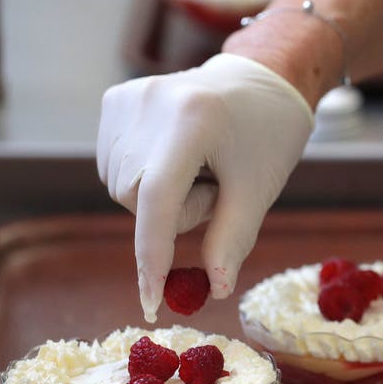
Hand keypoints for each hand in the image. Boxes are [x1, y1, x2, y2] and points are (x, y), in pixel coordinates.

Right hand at [97, 54, 313, 321]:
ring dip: (161, 195)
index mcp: (192, 120)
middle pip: (138, 199)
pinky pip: (115, 167)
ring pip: (122, 188)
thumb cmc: (268, 135)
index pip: (157, 201)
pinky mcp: (113, 101)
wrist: (262, 80)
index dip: (152, 257)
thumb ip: (233, 238)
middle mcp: (149, 103)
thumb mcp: (260, 188)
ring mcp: (126, 99)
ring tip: (201, 163)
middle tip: (217, 186)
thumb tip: (214, 290)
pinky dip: (146, 176)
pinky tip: (177, 153)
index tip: (151, 303)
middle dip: (177, 212)